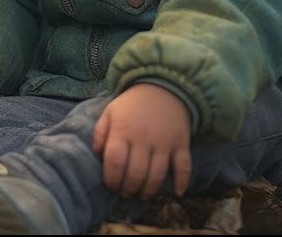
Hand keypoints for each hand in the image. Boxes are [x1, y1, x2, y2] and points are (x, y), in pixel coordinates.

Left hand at [92, 83, 192, 198]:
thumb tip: (97, 156)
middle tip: (126, 193)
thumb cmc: (132, 105)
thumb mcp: (110, 113)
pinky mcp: (181, 143)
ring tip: (143, 195)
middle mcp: (143, 138)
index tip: (111, 186)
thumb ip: (100, 133)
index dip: (111, 180)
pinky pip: (184, 166)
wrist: (163, 86)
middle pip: (136, 174)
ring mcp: (164, 142)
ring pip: (157, 175)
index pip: (114, 162)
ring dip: (149, 191)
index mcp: (122, 131)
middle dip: (129, 189)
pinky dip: (182, 181)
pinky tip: (176, 193)